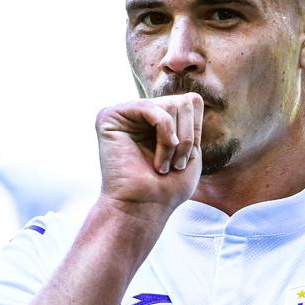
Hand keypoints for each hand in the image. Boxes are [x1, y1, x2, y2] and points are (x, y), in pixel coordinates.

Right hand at [96, 93, 202, 214]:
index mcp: (156, 121)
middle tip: (176, 165)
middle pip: (182, 101)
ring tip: (164, 166)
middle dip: (187, 137)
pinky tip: (158, 159)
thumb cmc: (166, 188)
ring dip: (175, 141)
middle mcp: (139, 114)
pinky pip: (150, 107)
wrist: (144, 208)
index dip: (194, 131)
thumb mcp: (190, 152)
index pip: (190, 102)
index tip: (186, 160)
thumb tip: (194, 96)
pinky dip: (164, 133)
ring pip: (170, 104)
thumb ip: (192, 123)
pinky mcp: (109, 116)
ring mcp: (124, 113)